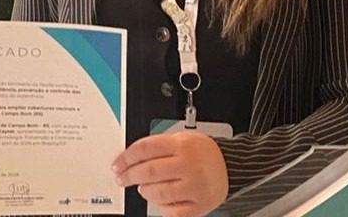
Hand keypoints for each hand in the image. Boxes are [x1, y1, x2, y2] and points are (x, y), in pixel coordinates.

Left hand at [112, 132, 228, 216]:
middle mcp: (189, 165)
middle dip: (129, 175)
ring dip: (144, 190)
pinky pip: (171, 211)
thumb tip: (129, 158)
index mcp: (182, 145)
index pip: (145, 149)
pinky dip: (160, 206)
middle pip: (149, 171)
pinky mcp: (199, 206)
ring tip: (143, 187)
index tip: (118, 164)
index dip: (126, 157)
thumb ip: (157, 146)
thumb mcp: (181, 139)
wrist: (230, 166)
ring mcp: (195, 187)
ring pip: (157, 192)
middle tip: (122, 177)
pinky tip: (160, 199)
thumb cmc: (202, 153)